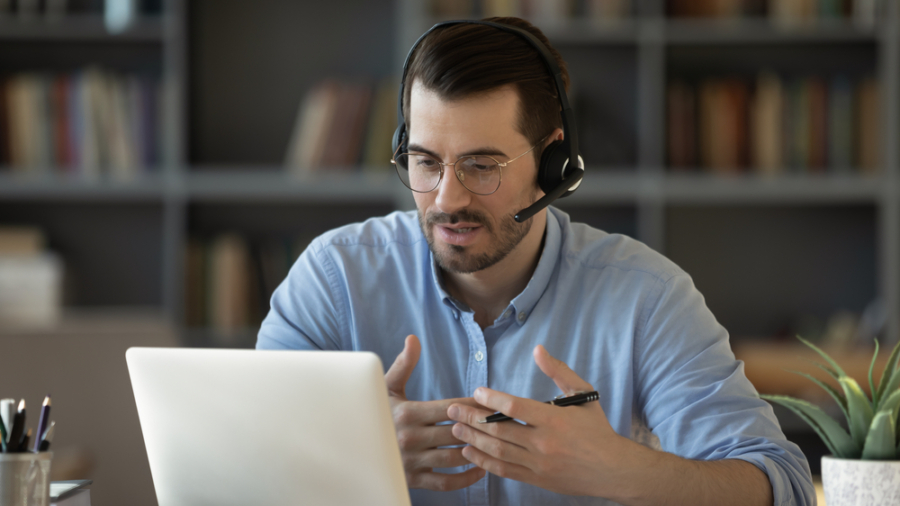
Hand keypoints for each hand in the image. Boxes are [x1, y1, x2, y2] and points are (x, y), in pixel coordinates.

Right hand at [385, 335, 485, 490]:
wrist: (351, 446)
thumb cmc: (374, 412)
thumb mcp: (386, 387)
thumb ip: (404, 365)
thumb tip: (413, 339)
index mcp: (407, 413)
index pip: (451, 408)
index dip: (474, 405)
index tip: (490, 402)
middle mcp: (410, 438)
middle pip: (457, 432)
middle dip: (481, 427)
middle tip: (500, 423)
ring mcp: (412, 461)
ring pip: (455, 457)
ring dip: (477, 450)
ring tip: (492, 443)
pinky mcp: (413, 480)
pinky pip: (446, 483)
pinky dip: (466, 479)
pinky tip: (479, 468)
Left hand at [447, 345, 629, 496]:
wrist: (613, 469)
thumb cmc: (597, 429)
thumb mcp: (583, 393)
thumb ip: (559, 371)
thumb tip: (538, 349)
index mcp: (555, 420)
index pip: (515, 408)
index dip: (491, 399)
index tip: (476, 392)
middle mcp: (544, 443)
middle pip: (499, 430)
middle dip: (471, 419)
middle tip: (452, 410)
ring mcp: (538, 464)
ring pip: (497, 451)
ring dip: (472, 439)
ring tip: (455, 429)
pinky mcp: (536, 479)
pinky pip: (504, 470)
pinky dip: (484, 462)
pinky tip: (470, 452)